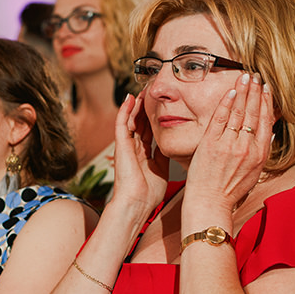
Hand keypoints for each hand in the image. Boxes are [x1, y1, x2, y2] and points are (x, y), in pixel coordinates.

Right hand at [110, 89, 169, 215]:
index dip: (155, 117)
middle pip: (140, 122)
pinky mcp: (121, 145)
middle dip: (146, 107)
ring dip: (136, 104)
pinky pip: (121, 123)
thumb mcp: (162, 169)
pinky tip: (130, 98)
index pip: (150, 130)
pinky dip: (124, 110)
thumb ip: (164, 155)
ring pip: (131, 119)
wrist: (137, 204)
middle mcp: (134, 147)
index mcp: (144, 154)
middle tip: (153, 91)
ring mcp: (126, 146)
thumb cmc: (148, 193)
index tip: (163, 104)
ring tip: (143, 89)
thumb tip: (173, 144)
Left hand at [184, 72, 273, 213]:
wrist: (210, 203)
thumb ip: (258, 152)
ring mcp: (229, 144)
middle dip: (256, 91)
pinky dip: (226, 103)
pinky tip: (231, 91)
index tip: (267, 89)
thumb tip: (262, 133)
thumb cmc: (229, 191)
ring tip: (245, 76)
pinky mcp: (211, 143)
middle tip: (257, 76)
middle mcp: (247, 147)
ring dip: (243, 91)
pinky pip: (220, 118)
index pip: (266, 121)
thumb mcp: (253, 172)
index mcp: (259, 155)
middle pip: (254, 112)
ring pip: (239, 112)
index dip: (267, 102)